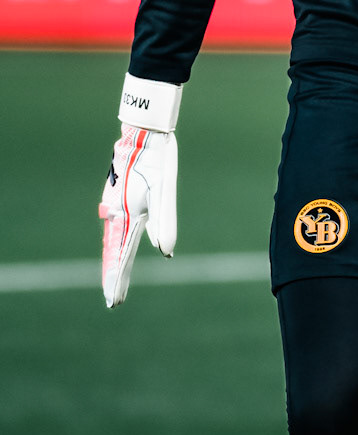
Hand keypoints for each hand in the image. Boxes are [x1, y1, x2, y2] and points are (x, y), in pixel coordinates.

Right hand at [98, 74, 181, 308]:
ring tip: (118, 283)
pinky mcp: (119, 197)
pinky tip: (127, 248)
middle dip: (116, 277)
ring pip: (114, 240)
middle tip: (114, 301)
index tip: (113, 301)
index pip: (119, 255)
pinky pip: (117, 227)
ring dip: (116, 260)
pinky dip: (119, 243)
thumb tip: (166, 252)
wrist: (144, 133)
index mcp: (125, 214)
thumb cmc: (156, 162)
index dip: (117, 279)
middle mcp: (115, 213)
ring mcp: (114, 205)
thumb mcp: (164, 191)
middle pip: (114, 252)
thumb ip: (164, 222)